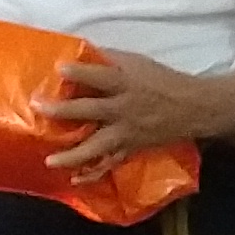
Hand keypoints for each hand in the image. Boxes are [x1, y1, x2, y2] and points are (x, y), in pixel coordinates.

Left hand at [40, 52, 219, 168]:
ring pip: (98, 146)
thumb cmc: (163, 81)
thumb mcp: (139, 63)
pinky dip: (94, 173)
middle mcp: (124, 109)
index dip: (80, 73)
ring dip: (73, 155)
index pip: (101, 77)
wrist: (195, 108)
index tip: (59, 69)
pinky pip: (111, 163)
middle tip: (39, 108)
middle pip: (92, 110)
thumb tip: (79, 54)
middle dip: (64, 110)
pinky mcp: (131, 148)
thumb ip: (110, 60)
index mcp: (127, 84)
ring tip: (50, 161)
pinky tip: (75, 180)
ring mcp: (127, 132)